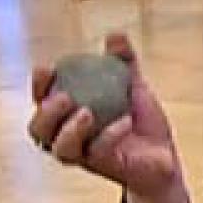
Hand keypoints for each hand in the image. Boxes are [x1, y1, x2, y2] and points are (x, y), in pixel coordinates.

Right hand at [27, 32, 188, 202]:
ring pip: (60, 150)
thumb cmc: (140, 121)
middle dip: (45, 113)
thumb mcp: (132, 87)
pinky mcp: (106, 168)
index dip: (38, 87)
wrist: (164, 156)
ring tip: (88, 112)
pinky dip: (109, 135)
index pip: (41, 102)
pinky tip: (125, 121)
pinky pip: (99, 154)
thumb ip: (123, 63)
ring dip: (69, 130)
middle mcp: (69, 139)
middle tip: (65, 96)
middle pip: (38, 131)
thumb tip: (116, 35)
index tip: (45, 67)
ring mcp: (86, 157)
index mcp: (68, 117)